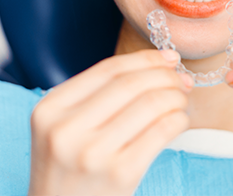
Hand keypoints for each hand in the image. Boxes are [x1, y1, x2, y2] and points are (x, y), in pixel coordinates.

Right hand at [28, 49, 191, 195]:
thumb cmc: (70, 172)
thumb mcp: (64, 129)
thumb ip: (97, 96)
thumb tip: (159, 64)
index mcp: (50, 109)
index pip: (108, 69)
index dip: (145, 59)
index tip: (168, 57)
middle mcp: (66, 129)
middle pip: (131, 84)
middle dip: (165, 75)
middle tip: (182, 79)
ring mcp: (92, 154)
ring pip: (150, 104)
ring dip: (175, 96)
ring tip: (182, 99)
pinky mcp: (119, 175)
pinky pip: (161, 131)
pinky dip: (178, 119)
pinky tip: (180, 120)